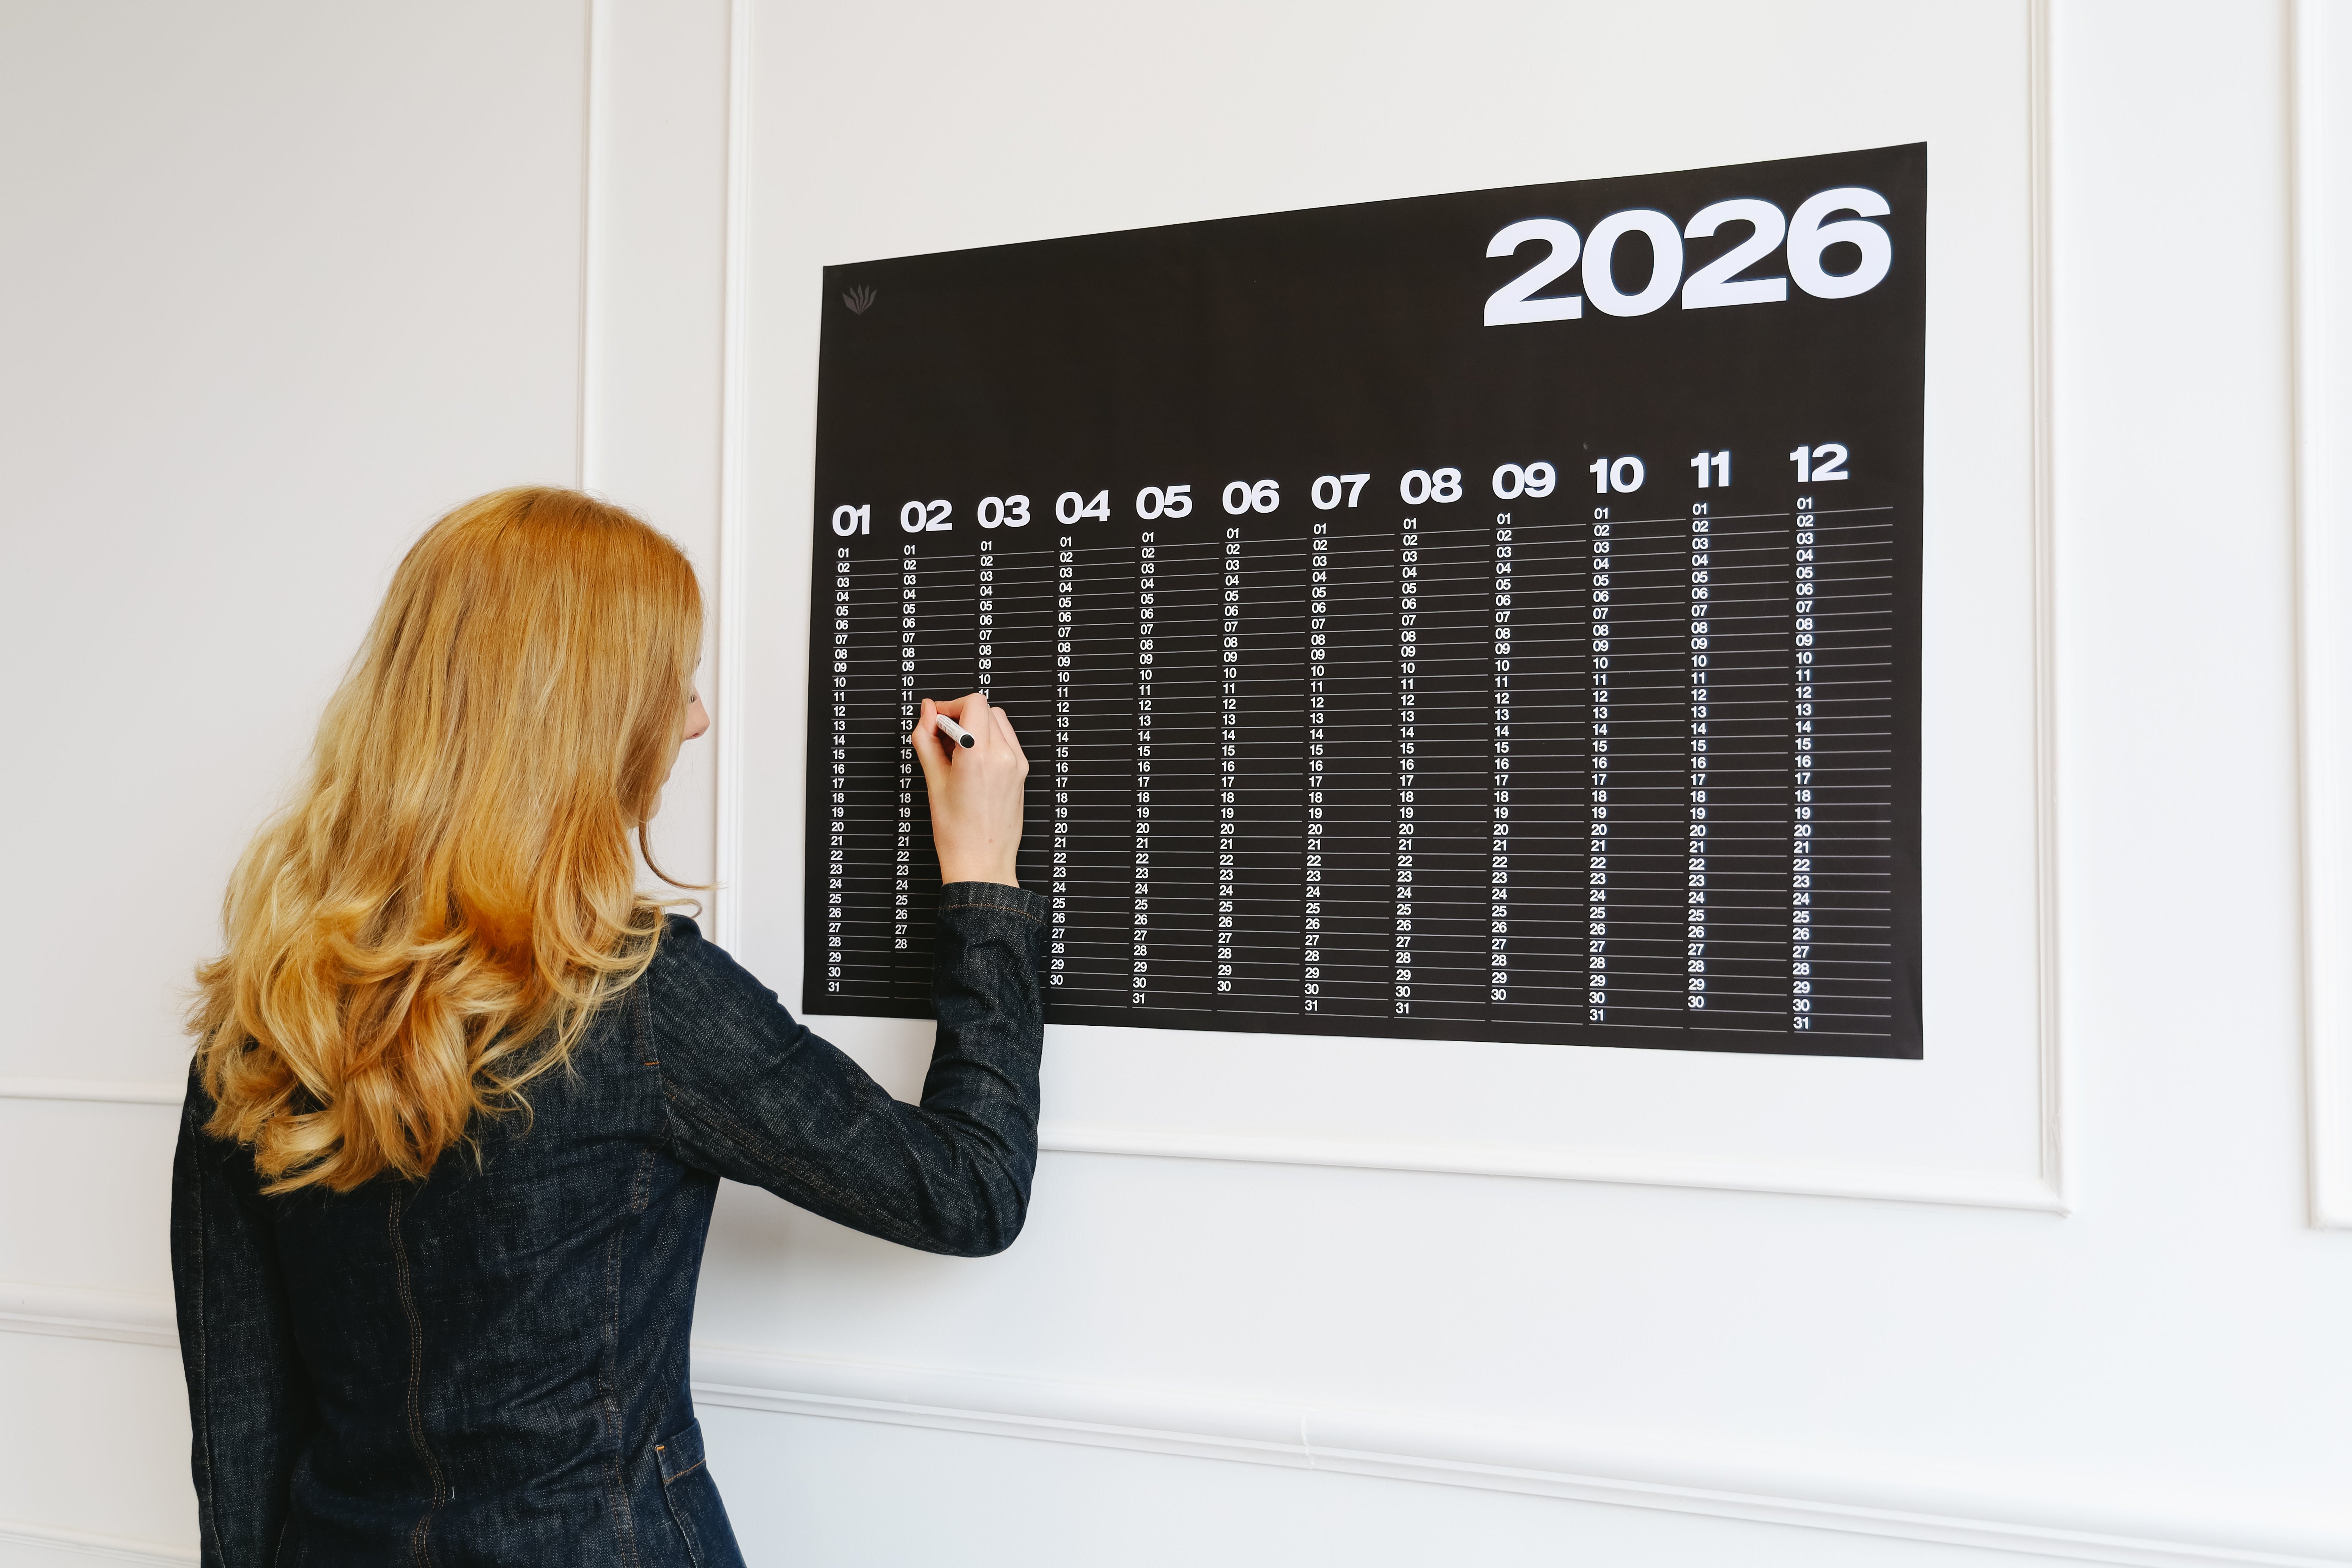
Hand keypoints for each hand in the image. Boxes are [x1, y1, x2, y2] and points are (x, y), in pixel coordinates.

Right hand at [909, 692, 1028, 886]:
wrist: (981, 863)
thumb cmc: (957, 833)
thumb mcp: (933, 782)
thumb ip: (927, 739)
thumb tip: (927, 711)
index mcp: (978, 756)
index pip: (973, 703)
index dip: (950, 705)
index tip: (935, 720)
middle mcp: (1003, 756)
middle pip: (985, 708)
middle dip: (961, 715)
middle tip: (942, 738)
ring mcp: (1016, 764)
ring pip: (998, 721)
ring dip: (977, 725)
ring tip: (956, 752)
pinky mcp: (1022, 772)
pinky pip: (1007, 740)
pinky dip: (989, 739)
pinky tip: (973, 761)